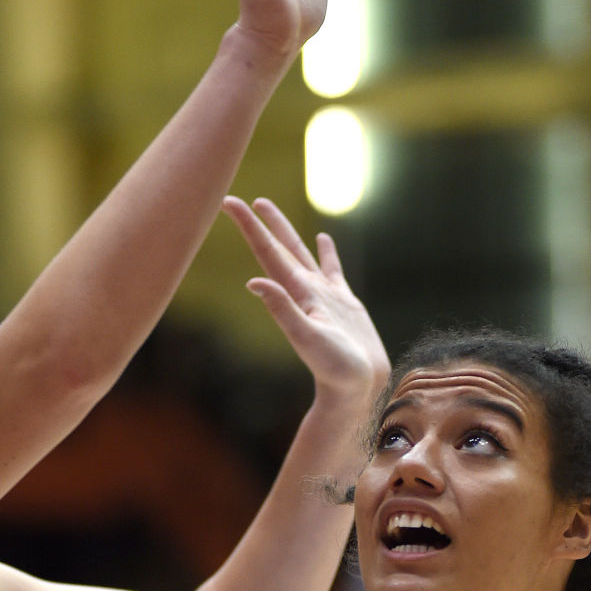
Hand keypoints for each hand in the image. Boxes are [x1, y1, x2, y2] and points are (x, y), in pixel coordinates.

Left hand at [224, 196, 390, 408]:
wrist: (359, 389)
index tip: (230, 203)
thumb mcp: (306, 338)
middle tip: (242, 200)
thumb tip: (252, 282)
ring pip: (301, 253)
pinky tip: (323, 239)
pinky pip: (332, 271)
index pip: (268, 252)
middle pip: (279, 248)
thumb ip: (282, 309)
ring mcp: (324, 296)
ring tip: (269, 209)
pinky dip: (327, 253)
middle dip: (262, 224)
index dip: (250, 227)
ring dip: (285, 232)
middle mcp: (305, 291)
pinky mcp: (344, 304)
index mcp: (296, 294)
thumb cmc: (335, 368)